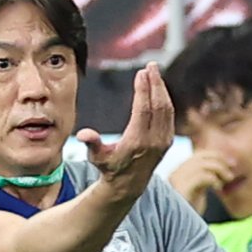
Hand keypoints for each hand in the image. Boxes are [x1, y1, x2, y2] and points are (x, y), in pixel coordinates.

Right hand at [77, 63, 174, 201]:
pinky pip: (169, 115)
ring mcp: (163, 141)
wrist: (128, 185)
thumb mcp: (97, 158)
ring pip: (166, 109)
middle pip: (158, 105)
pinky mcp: (167, 140)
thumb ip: (92, 144)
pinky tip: (158, 87)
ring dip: (161, 88)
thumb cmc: (109, 167)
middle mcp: (153, 141)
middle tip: (151, 66)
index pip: (143, 110)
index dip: (143, 89)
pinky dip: (164, 99)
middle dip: (155, 83)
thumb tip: (82, 134)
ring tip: (154, 72)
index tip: (141, 72)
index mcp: (136, 142)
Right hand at [168, 149, 234, 214]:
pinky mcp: (180, 189)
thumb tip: (219, 168)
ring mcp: (176, 181)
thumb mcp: (198, 193)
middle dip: (220, 160)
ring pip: (202, 164)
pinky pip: (201, 176)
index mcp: (179, 173)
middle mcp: (175, 174)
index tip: (230, 164)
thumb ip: (204, 180)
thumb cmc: (189, 216)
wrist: (179, 233)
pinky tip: (219, 188)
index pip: (198, 155)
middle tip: (232, 169)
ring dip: (220, 169)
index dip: (216, 156)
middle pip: (200, 156)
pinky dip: (214, 179)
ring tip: (228, 179)